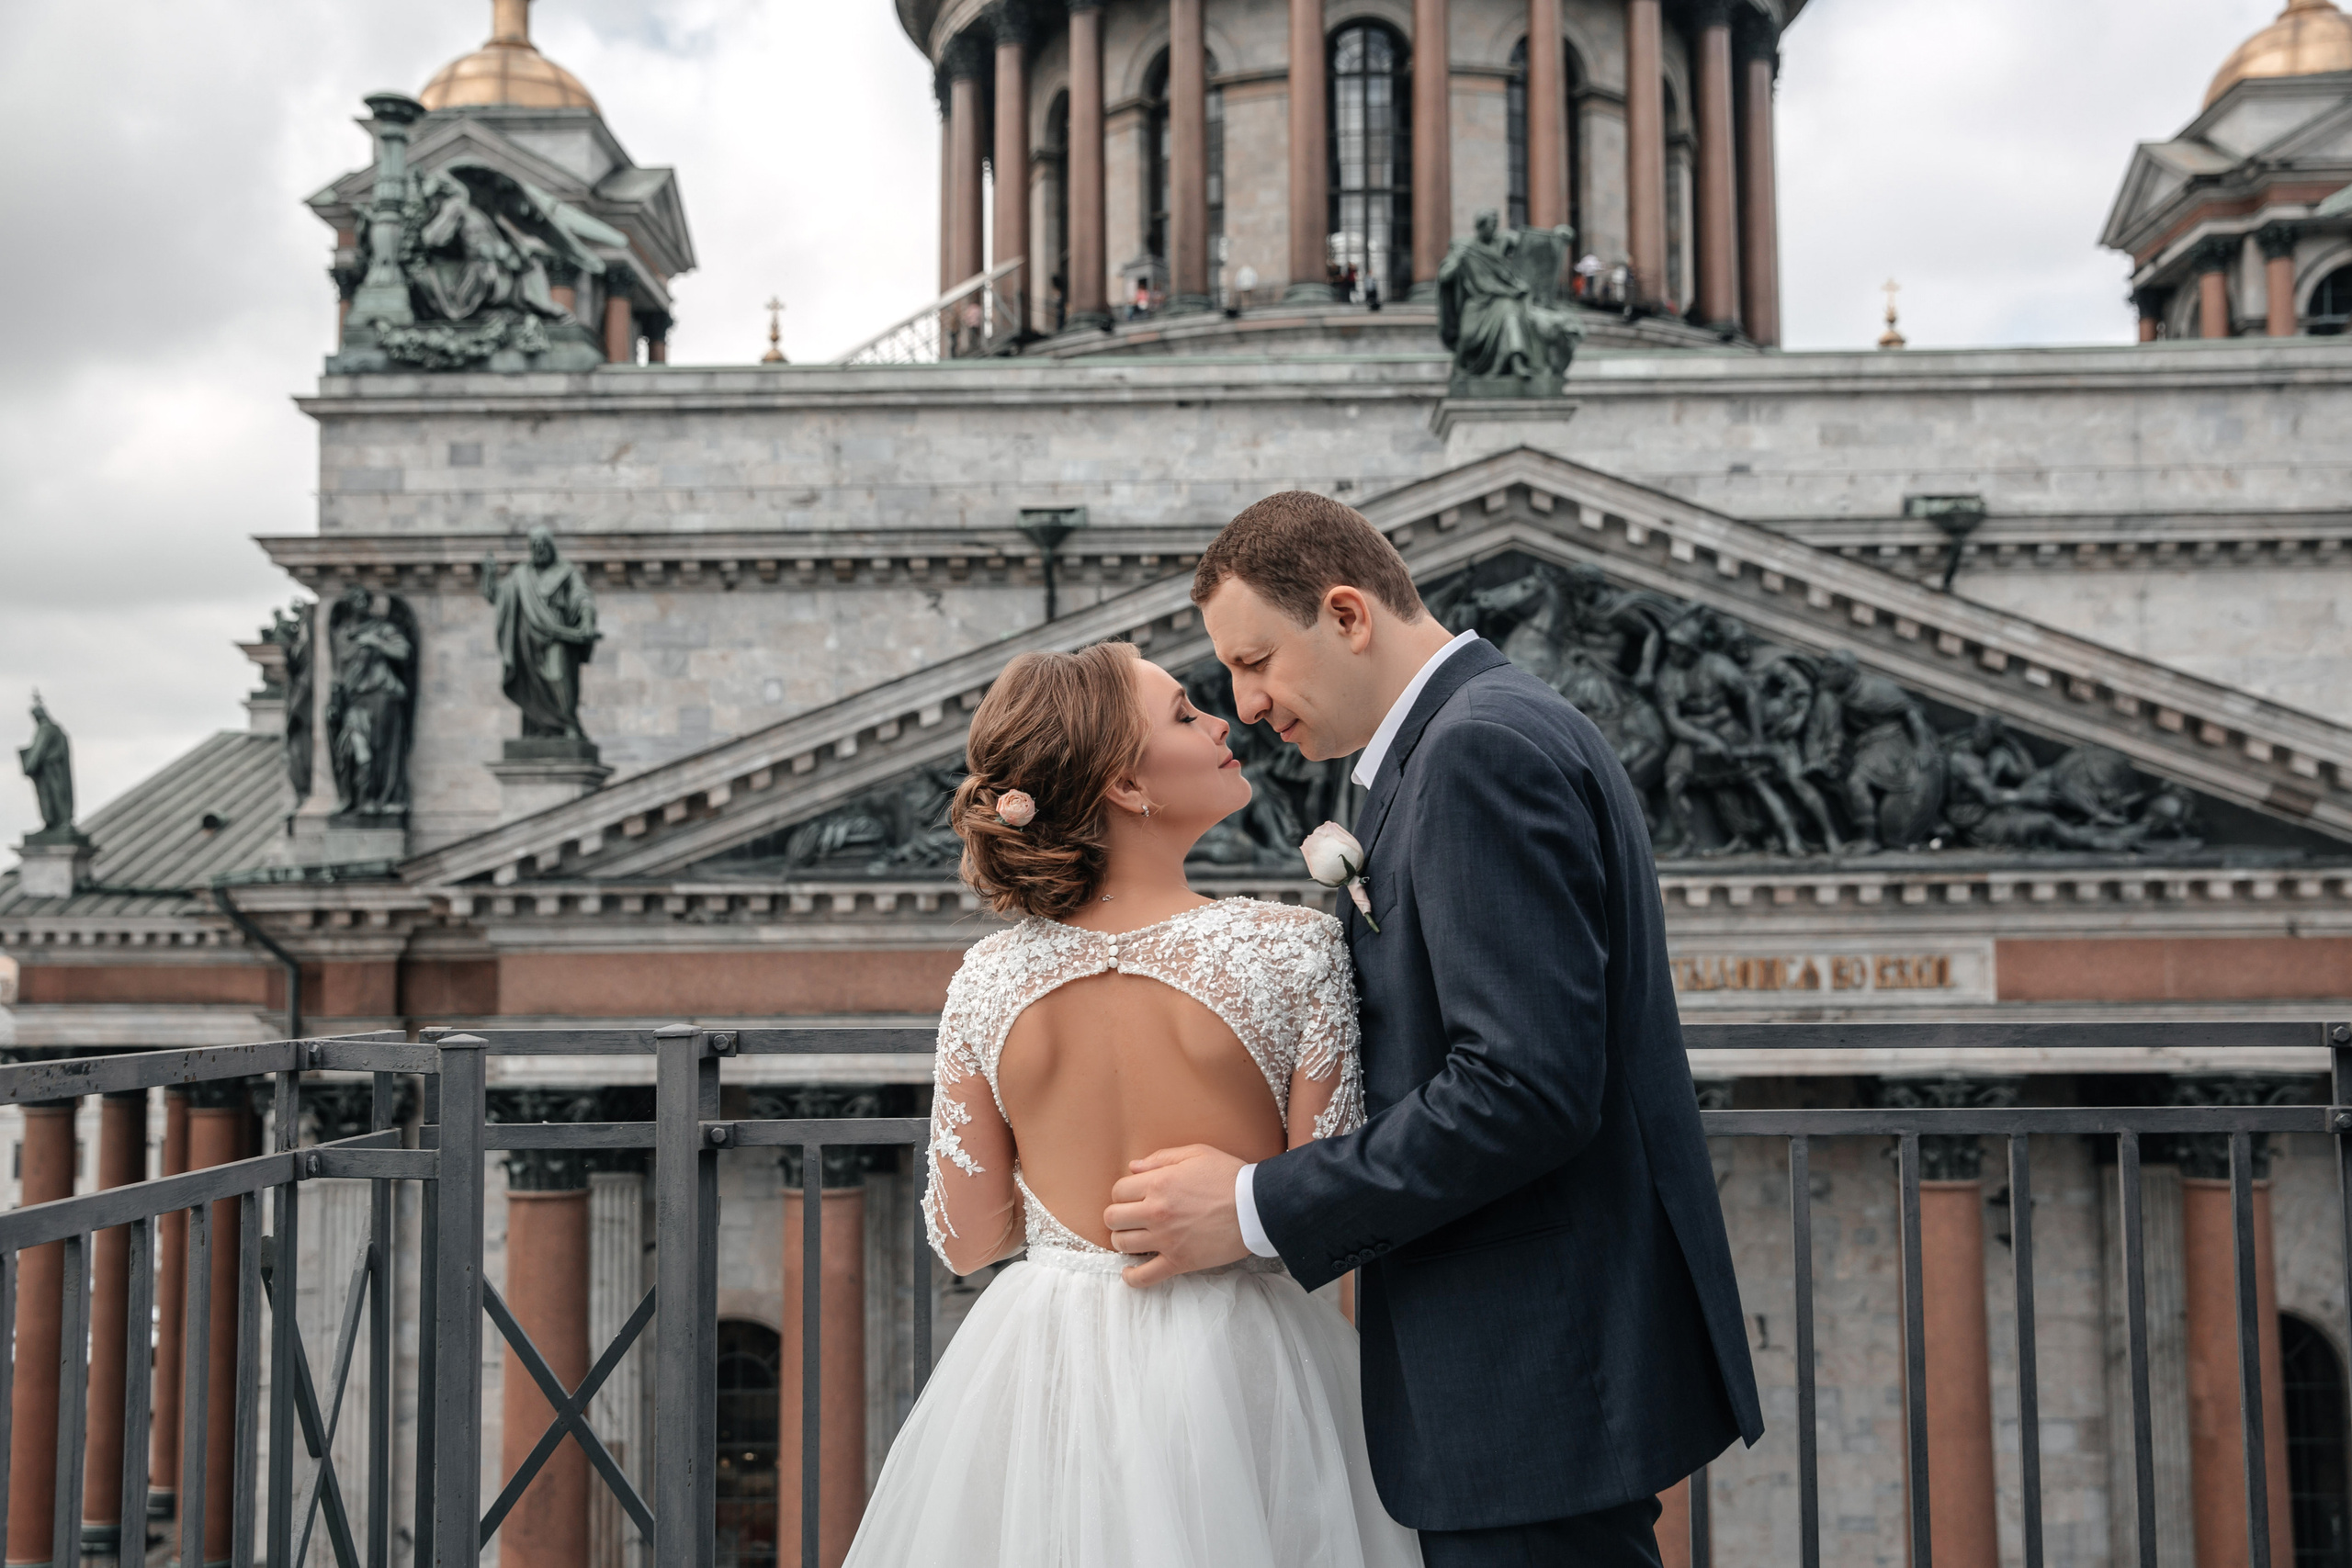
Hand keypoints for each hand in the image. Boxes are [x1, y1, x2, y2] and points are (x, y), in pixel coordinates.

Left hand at [1103, 1145, 1247, 1288]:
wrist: (1257, 1207)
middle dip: (1119, 1216)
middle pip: (1113, 1218)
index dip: (1123, 1193)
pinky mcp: (1179, 1262)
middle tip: (1132, 1216)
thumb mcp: (1197, 1153)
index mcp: (1159, 1183)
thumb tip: (1133, 1167)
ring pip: (1122, 1244)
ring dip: (1124, 1240)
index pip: (1118, 1191)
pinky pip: (1144, 1277)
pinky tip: (1130, 1271)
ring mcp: (1166, 1239)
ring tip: (1135, 1237)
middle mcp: (1156, 1211)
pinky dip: (1132, 1277)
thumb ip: (1161, 1158)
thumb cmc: (1229, 1177)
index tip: (1134, 1197)